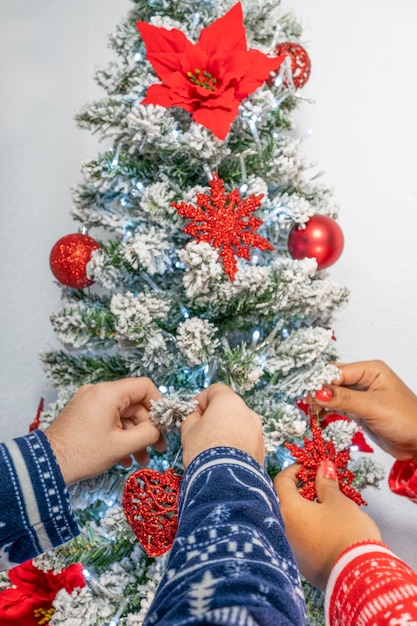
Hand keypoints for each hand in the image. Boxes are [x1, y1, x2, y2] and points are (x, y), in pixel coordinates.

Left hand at [45, 378, 165, 484]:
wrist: (46, 466)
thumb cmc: (83, 453)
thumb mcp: (121, 445)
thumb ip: (148, 434)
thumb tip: (160, 429)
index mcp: (108, 393)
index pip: (144, 387)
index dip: (159, 404)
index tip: (165, 423)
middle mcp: (98, 392)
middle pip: (134, 404)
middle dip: (147, 428)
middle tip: (157, 449)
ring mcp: (89, 403)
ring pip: (122, 415)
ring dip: (134, 436)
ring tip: (140, 459)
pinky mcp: (83, 414)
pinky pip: (109, 420)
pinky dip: (119, 436)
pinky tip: (124, 458)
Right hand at [181, 383, 264, 468]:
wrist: (225, 482)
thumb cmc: (204, 451)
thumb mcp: (188, 431)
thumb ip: (191, 418)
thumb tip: (195, 417)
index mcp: (229, 402)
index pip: (215, 390)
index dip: (201, 400)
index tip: (193, 414)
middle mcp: (248, 412)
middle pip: (229, 408)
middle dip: (215, 417)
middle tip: (201, 432)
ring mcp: (257, 431)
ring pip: (239, 425)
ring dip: (227, 432)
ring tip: (213, 450)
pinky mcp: (262, 450)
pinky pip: (246, 441)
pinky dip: (236, 446)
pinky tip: (225, 459)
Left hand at [274, 461, 381, 589]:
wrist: (359, 576)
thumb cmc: (347, 532)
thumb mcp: (339, 502)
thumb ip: (327, 483)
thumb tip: (323, 467)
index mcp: (288, 510)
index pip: (281, 481)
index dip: (295, 470)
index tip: (309, 468)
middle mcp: (282, 530)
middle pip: (284, 502)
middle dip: (299, 492)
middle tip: (318, 487)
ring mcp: (291, 550)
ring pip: (291, 523)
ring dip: (304, 512)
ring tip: (324, 508)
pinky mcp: (302, 566)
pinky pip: (299, 541)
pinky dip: (308, 531)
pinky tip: (325, 530)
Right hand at [313, 360, 416, 461]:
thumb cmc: (406, 420)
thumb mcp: (372, 407)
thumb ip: (344, 399)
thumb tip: (317, 392)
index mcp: (370, 370)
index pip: (337, 371)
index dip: (320, 382)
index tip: (306, 394)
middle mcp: (364, 379)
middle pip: (332, 380)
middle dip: (317, 391)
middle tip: (305, 404)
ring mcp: (361, 395)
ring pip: (332, 394)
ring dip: (320, 402)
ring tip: (310, 412)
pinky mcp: (359, 410)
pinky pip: (337, 406)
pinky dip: (327, 411)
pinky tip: (319, 417)